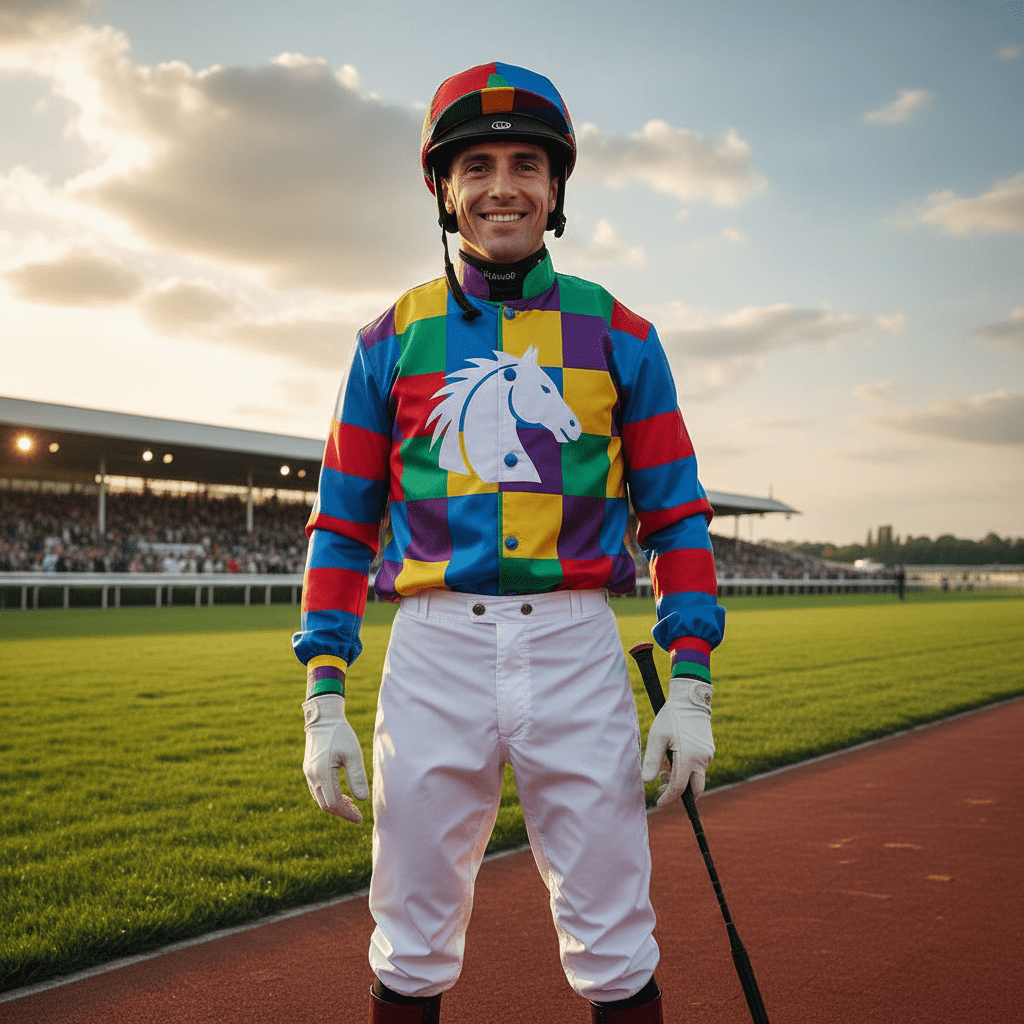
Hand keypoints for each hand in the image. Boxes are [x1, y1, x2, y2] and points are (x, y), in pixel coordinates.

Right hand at [302, 693, 369, 822]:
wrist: (323, 718)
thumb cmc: (340, 734)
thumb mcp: (353, 753)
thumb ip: (357, 776)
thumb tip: (363, 800)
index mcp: (322, 774)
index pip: (333, 804)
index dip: (347, 814)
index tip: (360, 818)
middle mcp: (312, 776)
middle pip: (325, 805)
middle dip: (342, 812)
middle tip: (358, 815)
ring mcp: (308, 773)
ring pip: (320, 799)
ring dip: (335, 806)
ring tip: (352, 805)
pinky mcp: (309, 769)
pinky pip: (317, 791)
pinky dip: (329, 797)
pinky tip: (342, 795)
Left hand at [641, 678, 714, 805]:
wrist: (691, 700)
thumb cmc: (671, 717)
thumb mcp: (657, 737)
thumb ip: (652, 760)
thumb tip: (647, 781)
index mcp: (689, 758)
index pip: (679, 788)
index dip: (669, 798)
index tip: (659, 803)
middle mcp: (702, 760)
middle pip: (694, 789)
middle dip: (679, 794)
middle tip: (661, 789)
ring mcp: (708, 755)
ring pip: (695, 776)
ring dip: (680, 778)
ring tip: (663, 768)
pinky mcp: (709, 750)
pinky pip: (698, 766)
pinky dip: (686, 768)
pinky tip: (673, 758)